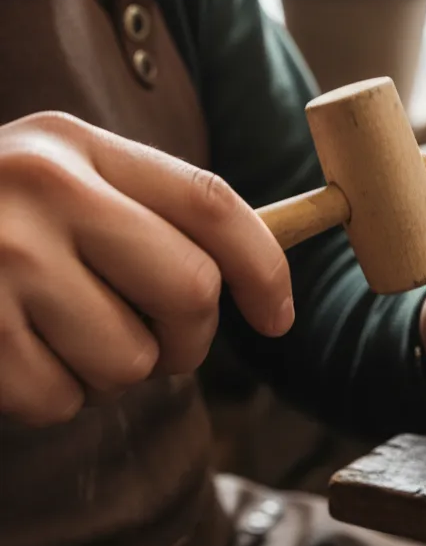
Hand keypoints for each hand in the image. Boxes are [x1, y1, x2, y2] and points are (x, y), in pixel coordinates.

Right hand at [0, 112, 292, 425]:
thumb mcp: (65, 185)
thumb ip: (151, 216)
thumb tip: (262, 283)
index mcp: (80, 144)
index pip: (212, 204)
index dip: (266, 269)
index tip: (278, 319)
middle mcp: (42, 184)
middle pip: (191, 292)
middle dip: (189, 341)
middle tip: (158, 344)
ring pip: (130, 361)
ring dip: (113, 374)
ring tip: (63, 338)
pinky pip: (60, 401)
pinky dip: (52, 398)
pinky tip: (15, 356)